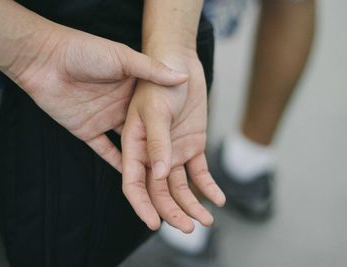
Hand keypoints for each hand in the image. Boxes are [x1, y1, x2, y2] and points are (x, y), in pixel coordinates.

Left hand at [11, 26, 187, 171]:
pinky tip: (130, 174)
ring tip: (157, 175)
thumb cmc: (84, 51)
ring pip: (127, 144)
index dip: (169, 124)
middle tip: (175, 164)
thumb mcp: (123, 57)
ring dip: (139, 158)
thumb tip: (182, 77)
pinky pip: (104, 150)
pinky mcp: (87, 130)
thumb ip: (152, 70)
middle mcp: (121, 105)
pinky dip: (115, 162)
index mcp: (132, 88)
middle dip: (157, 146)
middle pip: (143, 130)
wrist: (45, 59)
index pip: (155, 110)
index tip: (186, 139)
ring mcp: (104, 119)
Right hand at [121, 47, 225, 231]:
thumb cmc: (160, 81)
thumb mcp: (156, 111)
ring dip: (191, 205)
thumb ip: (157, 142)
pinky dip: (208, 186)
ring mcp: (172, 151)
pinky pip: (199, 172)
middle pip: (159, 191)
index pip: (134, 182)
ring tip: (206, 221)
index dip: (142, 205)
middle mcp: (152, 153)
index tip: (154, 224)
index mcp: (135, 146)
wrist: (180, 63)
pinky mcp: (192, 146)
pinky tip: (217, 199)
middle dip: (172, 212)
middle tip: (189, 228)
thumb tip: (161, 174)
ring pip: (179, 187)